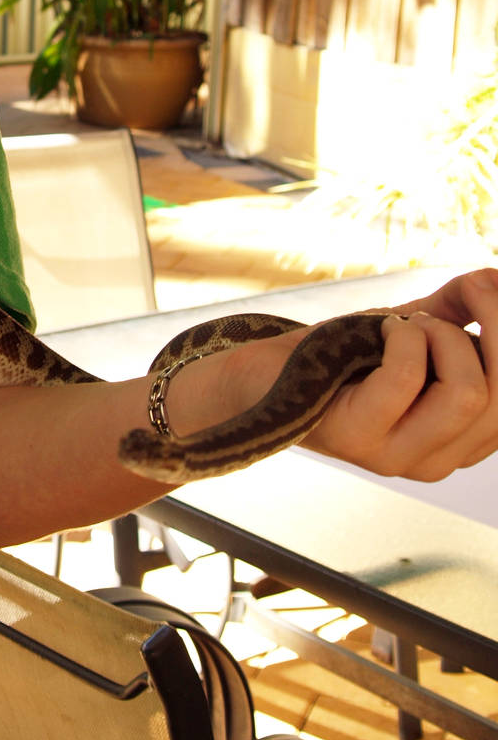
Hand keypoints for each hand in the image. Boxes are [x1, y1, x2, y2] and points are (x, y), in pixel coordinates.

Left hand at [300, 268, 497, 480]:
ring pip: (467, 392)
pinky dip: (400, 336)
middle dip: (490, 325)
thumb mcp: (411, 329)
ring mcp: (398, 459)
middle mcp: (439, 460)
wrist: (264, 372)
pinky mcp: (358, 440)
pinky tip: (379, 330)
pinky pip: (407, 376)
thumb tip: (494, 279)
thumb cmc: (339, 354)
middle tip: (452, 298)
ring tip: (402, 326)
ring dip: (438, 336)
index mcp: (463, 440)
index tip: (487, 289)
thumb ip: (456, 310)